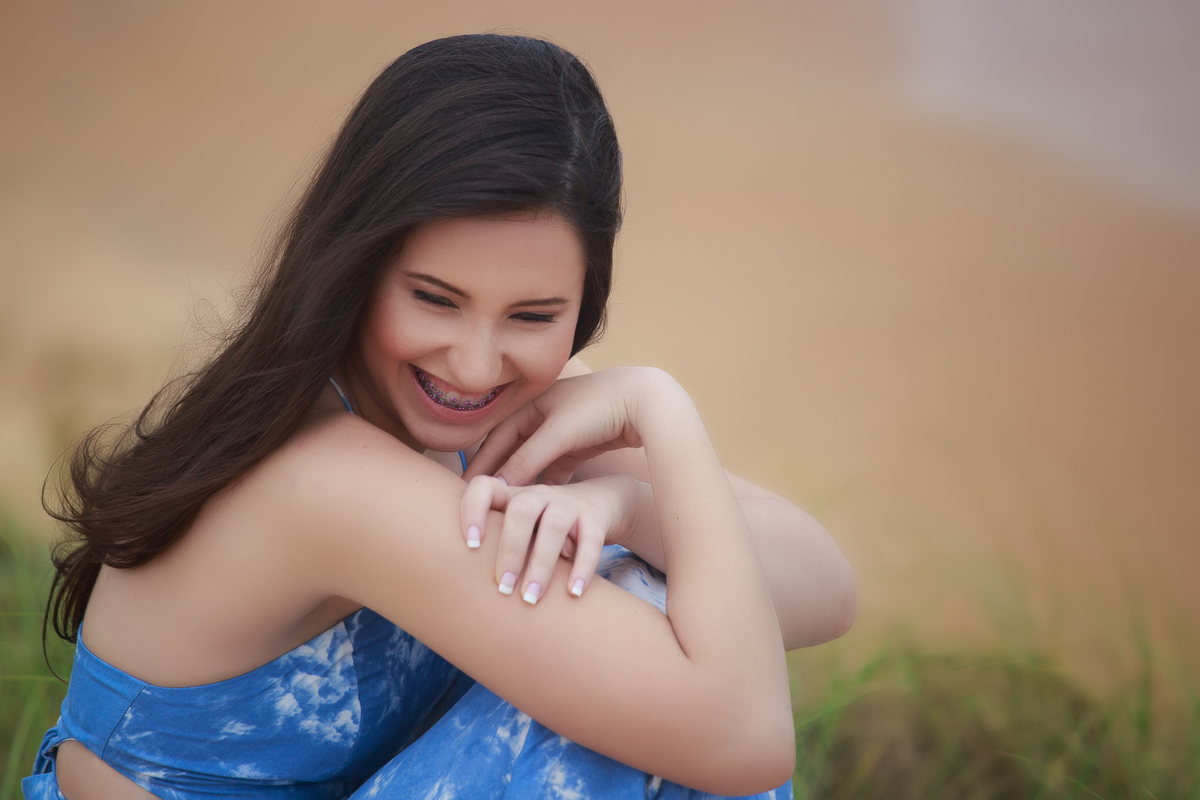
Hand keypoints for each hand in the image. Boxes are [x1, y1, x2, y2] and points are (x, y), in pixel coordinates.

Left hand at [460, 474, 640, 603]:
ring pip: (554, 526)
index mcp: (512, 496)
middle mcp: (538, 495)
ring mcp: (568, 504)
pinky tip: (573, 593)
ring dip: (541, 564)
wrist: (601, 503)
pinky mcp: (595, 518)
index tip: (470, 545)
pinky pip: (590, 540)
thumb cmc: (543, 527)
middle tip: (502, 588)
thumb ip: (495, 543)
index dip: (472, 510)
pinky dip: (582, 568)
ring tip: (531, 598)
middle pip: (521, 512)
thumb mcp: (519, 528)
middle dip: (510, 551)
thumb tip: (460, 590)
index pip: (484, 487)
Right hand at [464, 368, 675, 485]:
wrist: (644, 401)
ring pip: (533, 463)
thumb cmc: (598, 408)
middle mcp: (542, 417)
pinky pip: (554, 470)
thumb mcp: (558, 433)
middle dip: (495, 477)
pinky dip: (546, 485)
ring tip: (504, 510)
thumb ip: (527, 459)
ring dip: (521, 484)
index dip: (479, 464)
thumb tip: (497, 487)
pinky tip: (538, 506)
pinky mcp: (579, 447)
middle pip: (511, 452)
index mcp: (531, 406)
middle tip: (478, 504)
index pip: (495, 439)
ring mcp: (561, 433)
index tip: (463, 488)